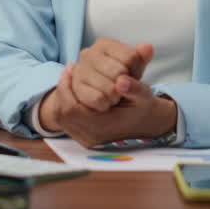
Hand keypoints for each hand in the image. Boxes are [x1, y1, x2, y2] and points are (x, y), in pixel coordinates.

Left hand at [42, 64, 176, 148]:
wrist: (148, 124)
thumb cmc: (144, 107)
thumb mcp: (144, 96)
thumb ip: (134, 88)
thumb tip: (121, 80)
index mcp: (103, 127)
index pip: (71, 109)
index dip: (66, 88)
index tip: (71, 69)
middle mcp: (92, 136)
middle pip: (62, 114)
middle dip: (62, 91)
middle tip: (67, 72)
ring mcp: (86, 139)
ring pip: (61, 118)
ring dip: (62, 97)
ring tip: (68, 79)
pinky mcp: (84, 137)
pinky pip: (66, 121)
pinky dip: (66, 104)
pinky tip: (73, 90)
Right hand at [69, 38, 153, 111]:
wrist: (112, 103)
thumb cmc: (125, 82)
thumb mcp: (137, 70)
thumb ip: (142, 58)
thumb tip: (147, 47)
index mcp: (104, 43)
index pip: (131, 57)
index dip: (136, 71)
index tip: (131, 74)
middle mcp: (88, 53)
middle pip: (120, 72)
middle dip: (126, 85)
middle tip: (121, 88)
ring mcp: (79, 71)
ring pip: (110, 88)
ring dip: (117, 97)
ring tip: (113, 95)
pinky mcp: (75, 89)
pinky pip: (99, 99)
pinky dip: (106, 104)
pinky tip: (104, 101)